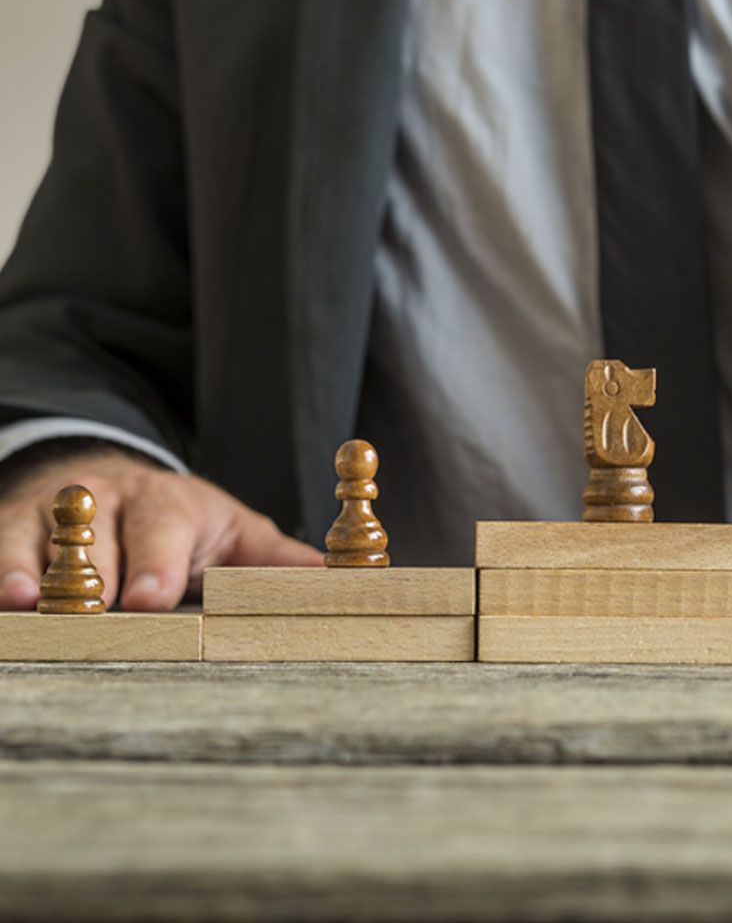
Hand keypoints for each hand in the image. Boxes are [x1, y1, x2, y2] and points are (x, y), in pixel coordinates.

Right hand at [0, 446, 320, 610]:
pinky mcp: (11, 528)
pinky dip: (3, 570)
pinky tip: (6, 601)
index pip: (163, 528)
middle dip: (98, 573)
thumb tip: (336, 585)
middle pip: (98, 535)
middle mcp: (108, 500)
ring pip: (40, 538)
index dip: (158, 562)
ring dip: (34, 570)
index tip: (153, 598)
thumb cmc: (183, 524)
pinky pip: (1, 547)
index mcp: (169, 502)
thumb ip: (277, 562)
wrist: (113, 485)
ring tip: (29, 603)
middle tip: (95, 609)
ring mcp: (53, 513)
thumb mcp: (234, 534)